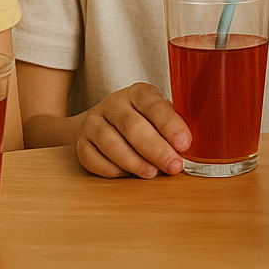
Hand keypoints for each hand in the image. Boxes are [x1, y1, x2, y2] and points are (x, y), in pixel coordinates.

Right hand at [76, 83, 190, 178]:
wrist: (102, 122)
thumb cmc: (142, 120)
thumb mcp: (159, 114)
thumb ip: (171, 126)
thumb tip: (187, 148)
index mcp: (138, 93)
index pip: (154, 106)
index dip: (170, 126)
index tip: (184, 144)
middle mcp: (114, 104)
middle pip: (132, 126)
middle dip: (156, 149)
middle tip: (173, 166)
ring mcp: (94, 122)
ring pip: (110, 143)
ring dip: (133, 161)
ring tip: (152, 173)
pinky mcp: (81, 142)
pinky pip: (92, 158)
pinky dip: (110, 169)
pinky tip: (126, 175)